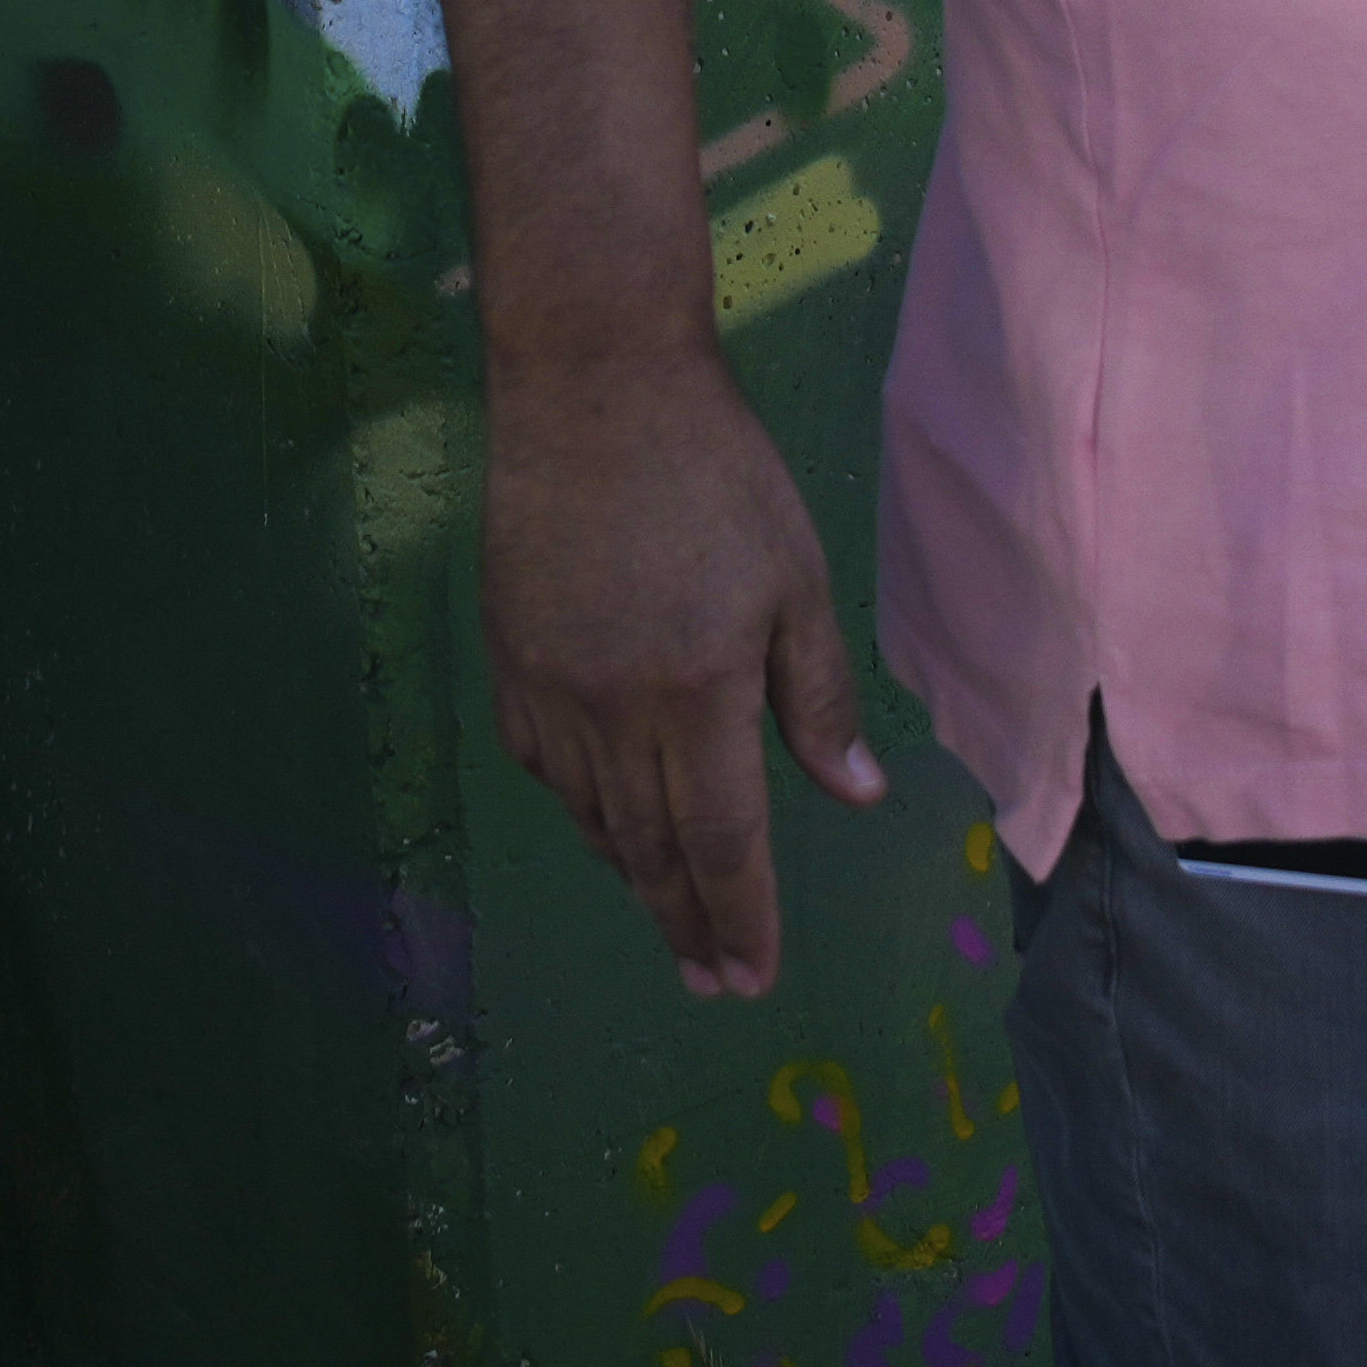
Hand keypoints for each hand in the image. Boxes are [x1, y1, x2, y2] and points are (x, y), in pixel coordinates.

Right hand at [481, 328, 882, 994]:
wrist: (594, 383)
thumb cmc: (717, 470)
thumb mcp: (796, 579)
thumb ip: (819, 698)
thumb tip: (856, 798)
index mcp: (700, 695)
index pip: (723, 844)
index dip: (742, 919)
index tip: (753, 980)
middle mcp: (616, 711)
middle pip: (653, 850)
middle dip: (689, 925)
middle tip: (714, 983)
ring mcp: (551, 686)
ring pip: (593, 817)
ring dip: (635, 877)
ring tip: (671, 913)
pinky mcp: (509, 654)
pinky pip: (542, 765)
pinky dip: (579, 809)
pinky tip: (602, 819)